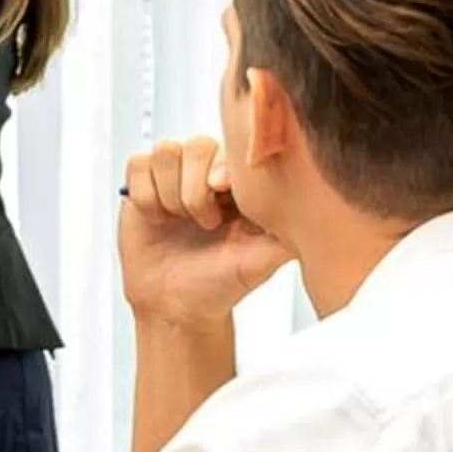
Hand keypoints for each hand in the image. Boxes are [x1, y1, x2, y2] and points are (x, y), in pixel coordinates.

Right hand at [121, 135, 292, 325]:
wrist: (176, 305)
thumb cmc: (221, 283)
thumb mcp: (264, 258)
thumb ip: (288, 230)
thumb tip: (314, 207)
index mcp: (239, 186)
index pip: (233, 148)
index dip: (224, 166)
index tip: (223, 192)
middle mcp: (206, 175)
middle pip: (197, 145)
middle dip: (195, 188)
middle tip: (205, 222)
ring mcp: (172, 178)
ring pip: (165, 151)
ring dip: (170, 191)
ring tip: (180, 219)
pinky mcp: (141, 186)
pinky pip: (138, 164)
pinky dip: (145, 193)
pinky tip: (157, 217)